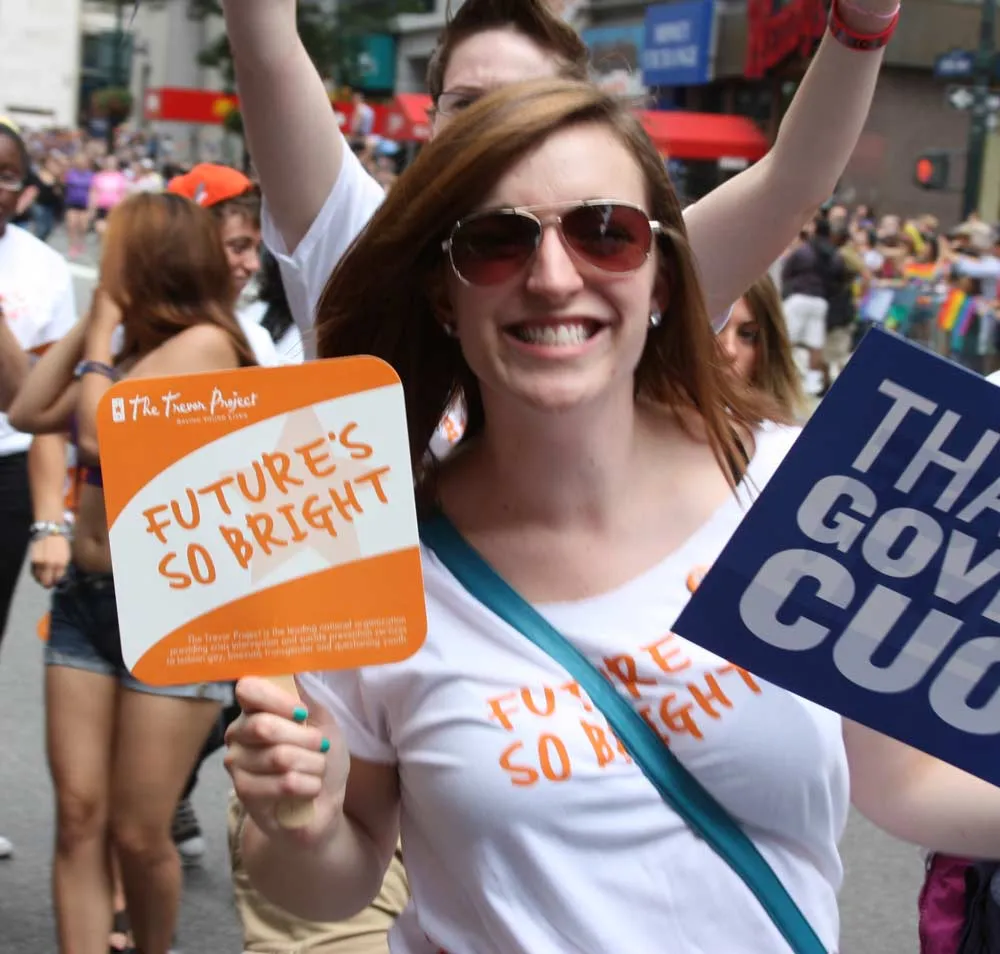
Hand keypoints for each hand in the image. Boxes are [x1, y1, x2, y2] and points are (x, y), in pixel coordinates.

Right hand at [30, 533, 69, 588]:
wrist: (50, 531)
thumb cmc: (61, 543)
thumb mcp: (66, 556)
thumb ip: (62, 568)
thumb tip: (58, 578)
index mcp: (61, 563)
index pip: (57, 579)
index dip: (57, 582)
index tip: (56, 582)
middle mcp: (50, 564)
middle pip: (46, 582)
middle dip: (48, 584)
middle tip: (50, 584)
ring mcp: (40, 562)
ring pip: (38, 578)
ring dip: (41, 580)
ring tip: (45, 577)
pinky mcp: (33, 559)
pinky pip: (34, 572)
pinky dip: (36, 574)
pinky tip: (40, 572)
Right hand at [225, 676, 348, 846]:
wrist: (323, 803)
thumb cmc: (320, 756)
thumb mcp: (321, 719)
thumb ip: (304, 694)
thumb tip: (294, 662)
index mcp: (254, 709)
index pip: (248, 689)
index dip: (277, 699)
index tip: (302, 713)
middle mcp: (238, 733)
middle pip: (264, 726)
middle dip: (304, 738)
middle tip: (320, 746)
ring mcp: (237, 765)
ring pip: (279, 757)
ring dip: (312, 764)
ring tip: (316, 769)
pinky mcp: (245, 795)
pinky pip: (283, 783)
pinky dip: (309, 785)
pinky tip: (310, 789)